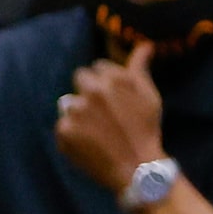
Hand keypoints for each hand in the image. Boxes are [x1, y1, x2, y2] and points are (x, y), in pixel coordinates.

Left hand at [54, 40, 164, 194]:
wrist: (137, 168)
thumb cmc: (146, 129)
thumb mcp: (149, 96)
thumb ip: (139, 68)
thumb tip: (145, 45)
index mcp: (111, 80)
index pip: (96, 68)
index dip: (105, 83)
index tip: (114, 99)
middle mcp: (91, 92)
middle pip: (80, 78)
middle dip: (89, 91)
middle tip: (104, 112)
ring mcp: (75, 112)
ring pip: (71, 103)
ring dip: (80, 112)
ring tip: (98, 131)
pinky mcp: (63, 130)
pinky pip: (63, 125)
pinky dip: (72, 133)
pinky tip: (89, 143)